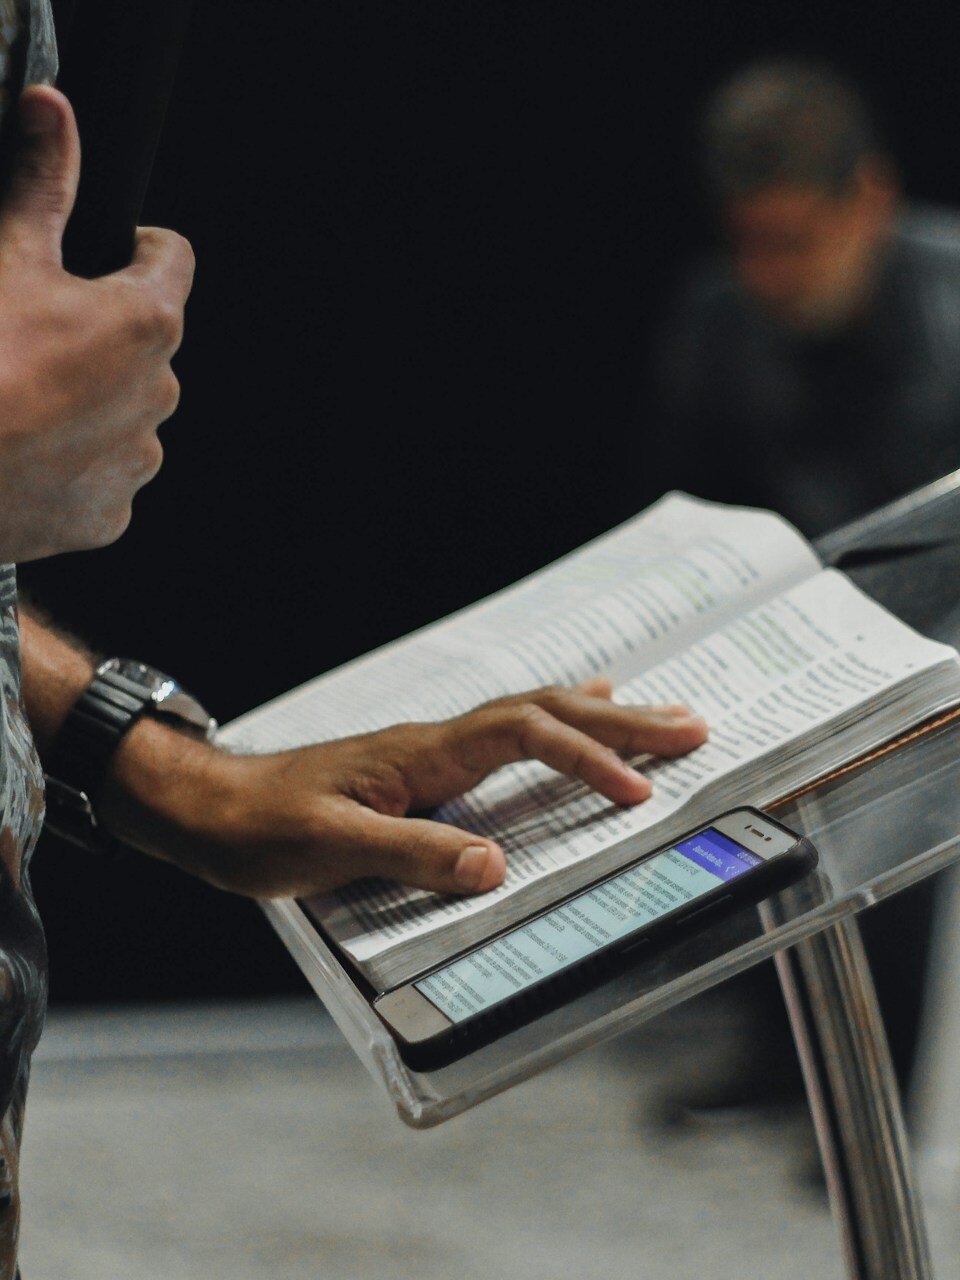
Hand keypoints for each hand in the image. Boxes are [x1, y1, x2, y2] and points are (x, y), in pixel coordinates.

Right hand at [0, 85, 193, 561]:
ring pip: (124, 414)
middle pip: (144, 344)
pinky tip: (25, 454)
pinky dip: (72, 464)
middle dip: (102, 334)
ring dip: (90, 402)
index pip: (171, 260)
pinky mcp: (109, 515)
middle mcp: (160, 393)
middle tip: (36, 336)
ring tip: (24, 399)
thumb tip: (53, 107)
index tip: (113, 250)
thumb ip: (40, 183)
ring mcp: (136, 460)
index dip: (138, 246)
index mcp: (147, 322)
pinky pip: (101, 478)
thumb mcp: (4, 255)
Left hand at [101, 680, 707, 898]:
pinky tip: (571, 720)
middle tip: (693, 726)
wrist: (207, 806)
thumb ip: (411, 853)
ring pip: (532, 717)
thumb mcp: (329, 847)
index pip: (524, 735)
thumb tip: (496, 867)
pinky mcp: (424, 770)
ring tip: (661, 714)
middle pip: (544, 712)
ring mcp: (432, 752)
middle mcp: (436, 742)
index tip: (638, 791)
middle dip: (621, 721)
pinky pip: (507, 736)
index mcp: (422, 753)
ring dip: (599, 717)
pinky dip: (555, 726)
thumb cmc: (259, 826)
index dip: (586, 757)